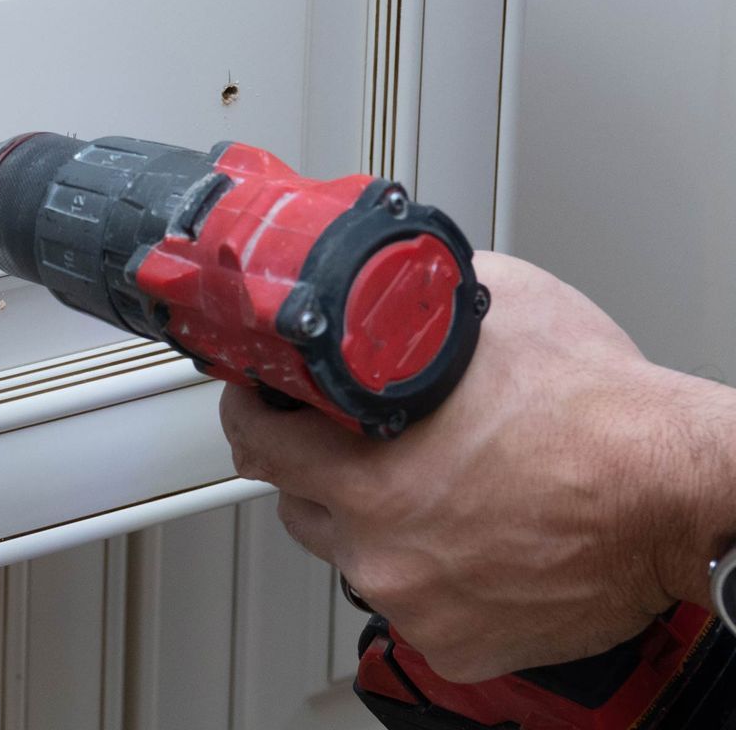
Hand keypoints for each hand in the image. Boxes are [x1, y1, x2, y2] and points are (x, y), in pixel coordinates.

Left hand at [220, 251, 735, 682]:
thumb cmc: (600, 411)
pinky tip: (467, 537)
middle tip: (358, 440)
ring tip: (432, 486)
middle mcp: (380, 547)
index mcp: (366, 473)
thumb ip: (410, 305)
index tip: (260, 401)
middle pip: (299, 501)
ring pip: (353, 555)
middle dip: (317, 466)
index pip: (253, 444)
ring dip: (373, 522)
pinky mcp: (459, 644)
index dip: (252, 412)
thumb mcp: (489, 311)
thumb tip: (377, 286)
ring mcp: (417, 602)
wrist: (678, 491)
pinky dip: (429, 574)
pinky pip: (413, 605)